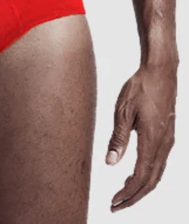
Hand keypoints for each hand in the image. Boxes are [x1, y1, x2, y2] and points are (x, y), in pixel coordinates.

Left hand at [106, 63, 176, 211]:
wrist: (161, 71)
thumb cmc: (140, 87)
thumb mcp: (123, 110)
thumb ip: (118, 138)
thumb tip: (110, 162)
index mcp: (153, 141)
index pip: (141, 177)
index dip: (128, 193)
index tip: (114, 202)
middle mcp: (164, 145)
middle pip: (151, 181)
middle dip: (134, 197)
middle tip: (116, 206)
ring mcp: (168, 141)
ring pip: (157, 174)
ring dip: (141, 188)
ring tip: (124, 195)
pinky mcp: (168, 135)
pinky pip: (160, 164)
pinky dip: (148, 176)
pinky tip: (137, 175)